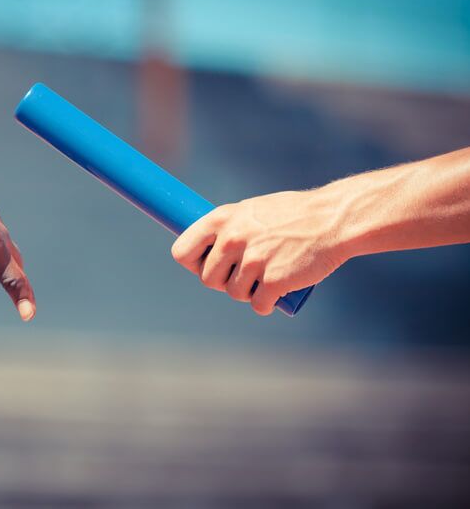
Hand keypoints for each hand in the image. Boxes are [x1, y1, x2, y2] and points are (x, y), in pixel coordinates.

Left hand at [171, 188, 346, 315]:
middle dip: (223, 282)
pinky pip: (258, 305)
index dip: (193, 263)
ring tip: (266, 278)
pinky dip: (266, 304)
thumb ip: (228, 228)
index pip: (182, 252)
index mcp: (222, 219)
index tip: (206, 265)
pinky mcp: (273, 281)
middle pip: (208, 279)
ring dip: (248, 293)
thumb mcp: (251, 211)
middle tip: (243, 275)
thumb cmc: (292, 214)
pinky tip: (275, 296)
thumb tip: (206, 250)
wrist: (334, 219)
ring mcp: (253, 261)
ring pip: (234, 294)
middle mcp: (233, 239)